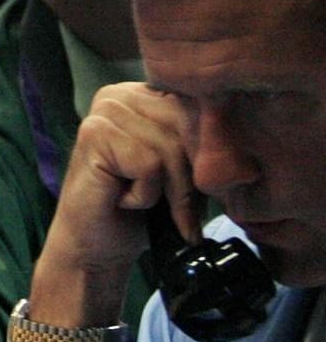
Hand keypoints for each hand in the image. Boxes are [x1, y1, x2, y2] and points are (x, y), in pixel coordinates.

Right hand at [42, 82, 192, 287]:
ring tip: (144, 203)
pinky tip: (123, 200)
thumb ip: (201, 144)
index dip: (209, 152)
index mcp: (143, 94)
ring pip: (171, 147)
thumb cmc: (141, 209)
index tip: (205, 189)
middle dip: (191, 177)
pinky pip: (150, 165)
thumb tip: (245, 140)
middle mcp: (120, 94)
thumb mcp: (182, 170)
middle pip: (188, 126)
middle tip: (180, 210)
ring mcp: (104, 113)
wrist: (96, 247)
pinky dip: (145, 195)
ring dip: (168, 190)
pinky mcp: (94, 136)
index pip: (199, 108)